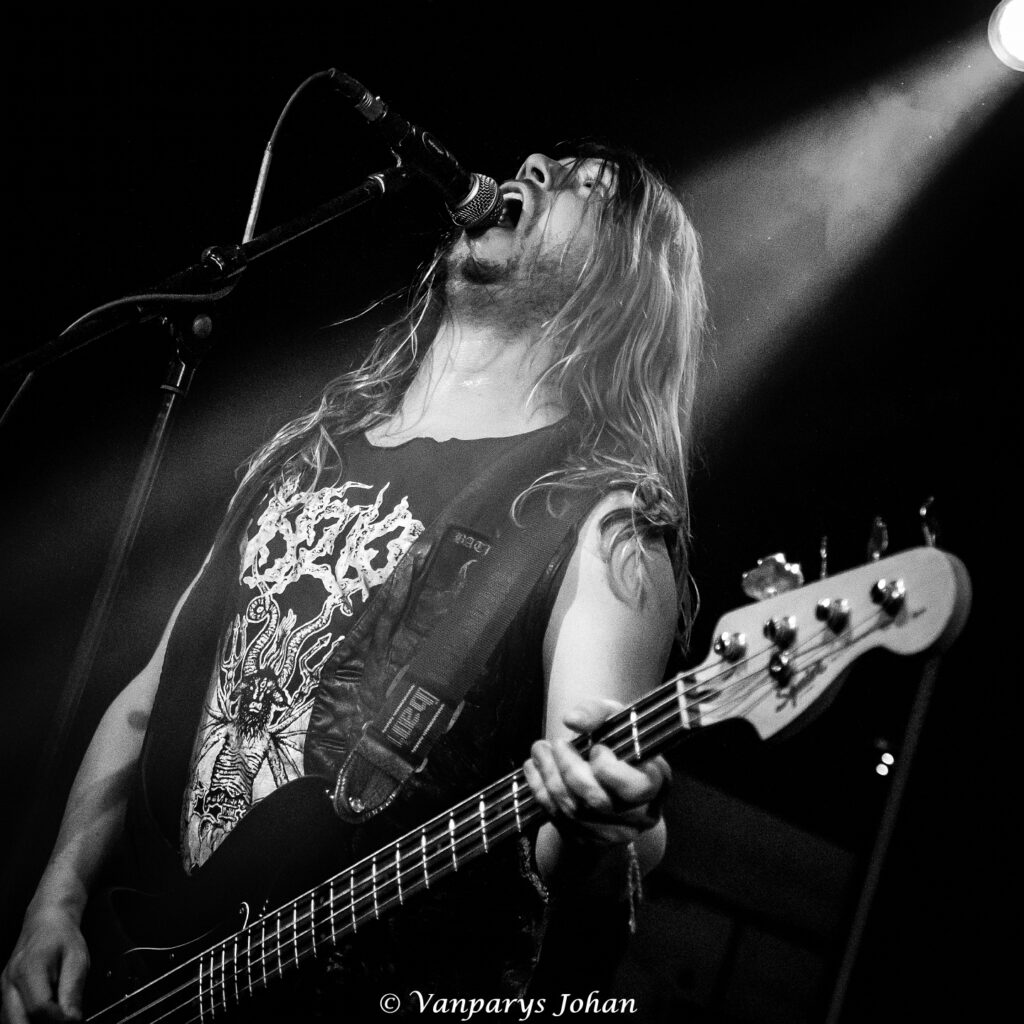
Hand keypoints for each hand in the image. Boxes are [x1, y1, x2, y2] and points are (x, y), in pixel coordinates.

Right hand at [1, 905, 88, 1023]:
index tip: (73, 1022)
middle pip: (17, 1022)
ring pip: (10, 1023)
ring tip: (54, 1020)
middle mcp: (10, 982)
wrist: (45, 921)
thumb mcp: (77, 959)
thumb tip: (72, 1021)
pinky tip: (43, 1020)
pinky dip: (25, 1023)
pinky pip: (10, 1018)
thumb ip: (73, 991)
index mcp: (30, 968)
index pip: (39, 1008)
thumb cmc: (62, 937)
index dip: (58, 1021)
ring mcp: (4, 989)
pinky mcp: (5, 995)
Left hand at [524, 697, 670, 847]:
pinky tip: (533, 767)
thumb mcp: (616, 720)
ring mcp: (614, 833)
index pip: (637, 788)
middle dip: (569, 768)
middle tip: (557, 743)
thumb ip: (598, 713)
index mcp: (657, 783)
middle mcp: (640, 815)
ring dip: (549, 776)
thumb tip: (572, 720)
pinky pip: (558, 818)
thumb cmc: (618, 744)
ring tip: (540, 749)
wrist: (610, 779)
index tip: (596, 748)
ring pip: (574, 811)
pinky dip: (540, 790)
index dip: (610, 770)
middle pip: (598, 801)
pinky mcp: (588, 841)